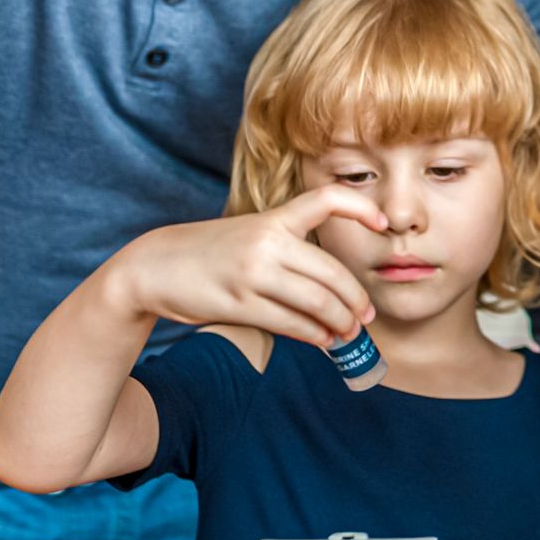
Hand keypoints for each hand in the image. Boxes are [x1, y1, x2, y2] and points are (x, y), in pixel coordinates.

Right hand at [107, 185, 386, 344]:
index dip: (360, 208)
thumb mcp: (250, 236)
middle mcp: (268, 242)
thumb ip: (288, 251)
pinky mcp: (239, 303)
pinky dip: (314, 334)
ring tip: (348, 333)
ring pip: (317, 302)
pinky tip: (322, 339)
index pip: (326, 201)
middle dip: (356, 299)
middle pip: (332, 272)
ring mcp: (254, 273)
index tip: (384, 224)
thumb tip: (333, 289)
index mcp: (273, 218)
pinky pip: (290, 323)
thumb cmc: (210, 252)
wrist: (154, 266)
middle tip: (366, 316)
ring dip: (340, 322)